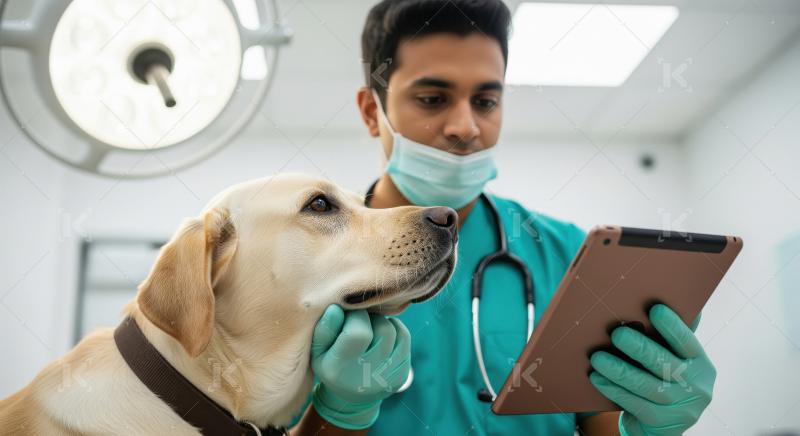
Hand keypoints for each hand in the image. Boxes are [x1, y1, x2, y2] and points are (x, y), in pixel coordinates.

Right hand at [309, 304, 410, 429]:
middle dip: (369, 317)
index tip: (347, 314)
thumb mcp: (317, 350)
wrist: (351, 395)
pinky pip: (404, 336)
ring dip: (380, 322)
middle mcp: (367, 377)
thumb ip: (323, 329)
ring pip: (394, 329)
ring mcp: (387, 377)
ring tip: (367, 328)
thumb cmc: (330, 364)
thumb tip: (336, 308)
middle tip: (358, 320)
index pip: (358, 333)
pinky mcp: (401, 374)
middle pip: (382, 329)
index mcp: (340, 370)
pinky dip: (393, 328)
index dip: (355, 316)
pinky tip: (379, 334)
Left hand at [589, 304, 715, 435]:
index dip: (673, 327)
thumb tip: (666, 295)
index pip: (689, 343)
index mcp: (701, 364)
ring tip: (597, 357)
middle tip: (617, 333)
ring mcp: (680, 408)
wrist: (661, 423)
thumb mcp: (674, 359)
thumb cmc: (663, 378)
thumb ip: (671, 336)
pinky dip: (614, 389)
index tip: (655, 309)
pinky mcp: (662, 424)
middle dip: (640, 348)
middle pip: (665, 365)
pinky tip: (597, 378)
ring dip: (619, 370)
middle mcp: (696, 386)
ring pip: (646, 386)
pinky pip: (634, 404)